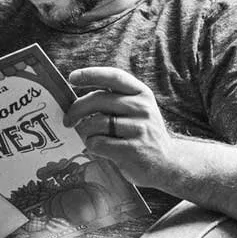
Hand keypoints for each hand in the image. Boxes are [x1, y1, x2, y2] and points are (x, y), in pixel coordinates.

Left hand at [65, 66, 174, 185]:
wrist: (168, 163)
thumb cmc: (143, 135)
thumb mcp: (138, 110)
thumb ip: (115, 101)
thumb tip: (78, 100)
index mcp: (142, 93)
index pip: (114, 76)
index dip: (91, 74)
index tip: (72, 78)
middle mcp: (142, 108)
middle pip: (98, 99)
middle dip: (77, 109)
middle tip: (68, 120)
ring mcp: (139, 129)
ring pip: (95, 123)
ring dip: (85, 131)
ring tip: (90, 137)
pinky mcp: (132, 150)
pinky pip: (98, 143)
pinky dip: (92, 146)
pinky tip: (99, 148)